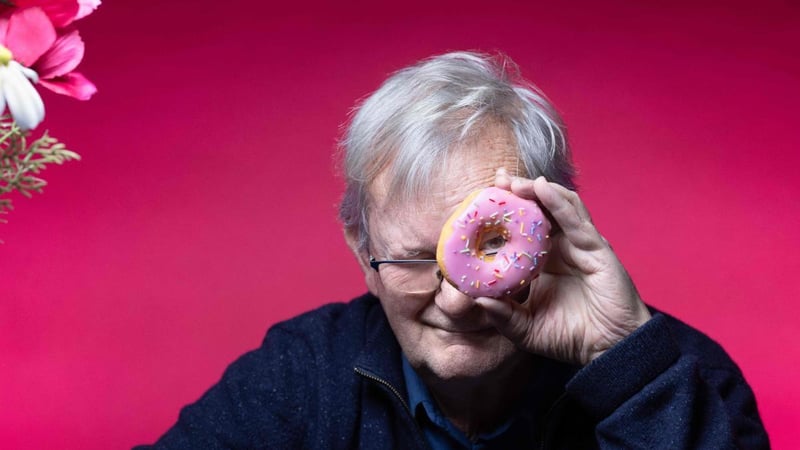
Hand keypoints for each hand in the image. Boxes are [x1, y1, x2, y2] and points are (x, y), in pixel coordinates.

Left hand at [475, 169, 651, 365]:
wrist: (607, 351)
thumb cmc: (569, 338)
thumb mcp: (525, 329)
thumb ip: (502, 315)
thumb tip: (476, 298)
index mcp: (542, 262)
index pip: (522, 228)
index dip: (506, 211)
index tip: (483, 197)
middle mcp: (561, 248)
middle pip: (539, 209)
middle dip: (519, 191)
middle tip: (497, 178)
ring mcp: (580, 245)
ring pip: (558, 206)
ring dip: (537, 190)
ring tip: (514, 182)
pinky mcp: (596, 249)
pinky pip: (575, 220)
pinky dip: (558, 202)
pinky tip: (542, 188)